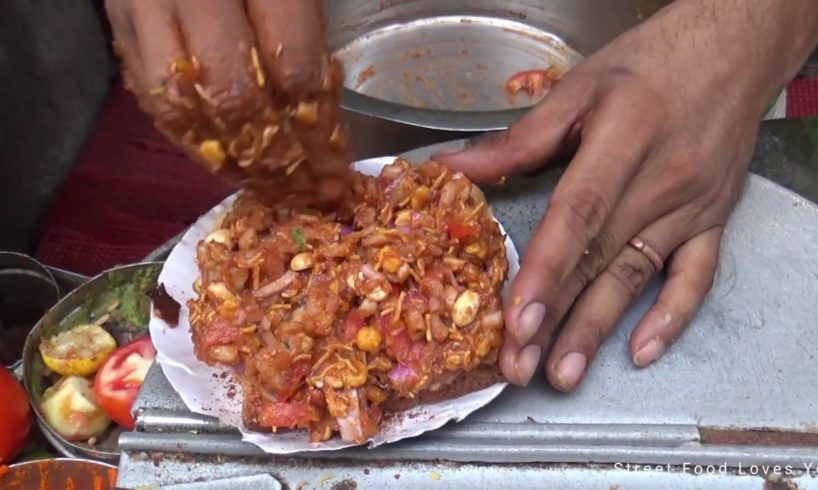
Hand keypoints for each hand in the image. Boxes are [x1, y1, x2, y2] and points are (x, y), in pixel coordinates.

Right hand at [105, 0, 349, 203]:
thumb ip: (309, 33)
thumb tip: (321, 118)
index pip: (290, 72)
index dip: (316, 134)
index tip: (336, 174)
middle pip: (233, 98)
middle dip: (275, 159)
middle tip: (304, 193)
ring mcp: (146, 5)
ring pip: (181, 105)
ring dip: (228, 159)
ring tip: (266, 187)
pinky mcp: (118, 18)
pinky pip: (148, 93)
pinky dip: (186, 135)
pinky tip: (219, 158)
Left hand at [436, 0, 817, 389]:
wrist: (735, 47)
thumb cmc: (652, 62)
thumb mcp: (580, 87)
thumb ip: (519, 138)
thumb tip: (452, 168)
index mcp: (624, 139)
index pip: (579, 216)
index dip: (547, 270)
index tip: (518, 318)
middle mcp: (662, 179)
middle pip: (599, 258)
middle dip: (558, 318)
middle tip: (521, 367)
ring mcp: (692, 205)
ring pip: (638, 276)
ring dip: (599, 329)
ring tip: (564, 373)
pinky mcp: (713, 219)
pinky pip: (697, 276)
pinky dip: (672, 316)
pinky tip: (640, 350)